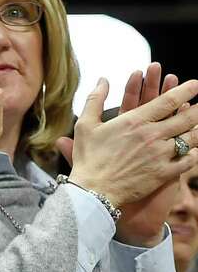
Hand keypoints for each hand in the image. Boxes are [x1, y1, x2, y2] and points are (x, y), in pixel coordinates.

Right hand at [56, 66, 197, 207]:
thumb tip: (102, 80)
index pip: (168, 101)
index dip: (186, 90)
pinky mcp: (163, 173)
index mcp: (135, 121)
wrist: (93, 192)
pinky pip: (188, 161)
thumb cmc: (88, 158)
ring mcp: (160, 155)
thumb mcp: (85, 125)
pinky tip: (194, 152)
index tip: (196, 85)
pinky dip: (193, 155)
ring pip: (191, 139)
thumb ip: (95, 99)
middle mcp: (152, 135)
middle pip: (186, 118)